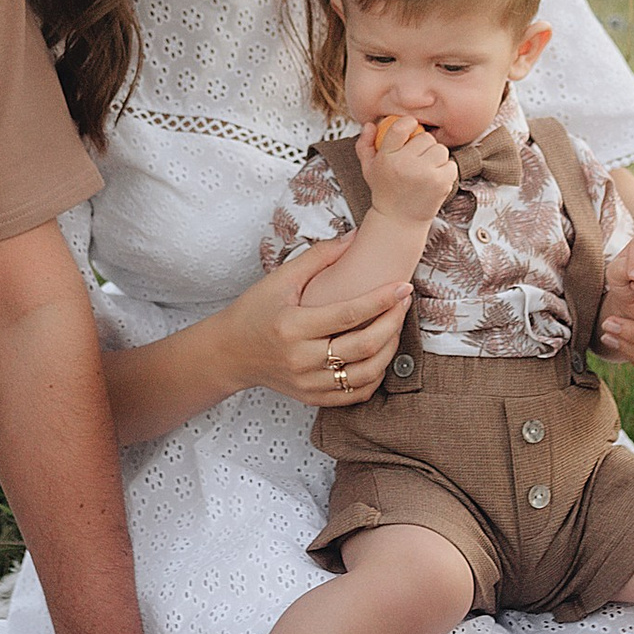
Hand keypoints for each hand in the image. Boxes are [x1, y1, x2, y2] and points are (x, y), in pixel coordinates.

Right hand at [220, 241, 410, 408]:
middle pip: (363, 346)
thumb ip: (319, 257)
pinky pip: (355, 394)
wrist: (229, 353)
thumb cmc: (254, 311)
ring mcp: (307, 383)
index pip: (348, 314)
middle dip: (393, 322)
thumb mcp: (280, 279)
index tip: (402, 286)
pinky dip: (375, 376)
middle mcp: (301, 359)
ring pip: (366, 374)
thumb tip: (355, 235)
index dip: (381, 300)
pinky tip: (380, 354)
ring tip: (395, 327)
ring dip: (389, 350)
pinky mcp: (312, 397)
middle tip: (405, 303)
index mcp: (292, 326)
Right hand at [360, 112, 458, 221]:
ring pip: (440, 150)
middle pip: (426, 138)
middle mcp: (405, 164)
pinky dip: (446, 171)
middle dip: (424, 146)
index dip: (409, 123)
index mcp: (387, 157)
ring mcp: (424, 173)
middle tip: (417, 159)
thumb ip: (365, 145)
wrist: (399, 221)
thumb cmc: (385, 191)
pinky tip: (434, 180)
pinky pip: (450, 164)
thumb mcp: (369, 168)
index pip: (400, 127)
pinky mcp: (440, 183)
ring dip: (436, 158)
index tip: (411, 128)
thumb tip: (370, 125)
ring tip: (425, 170)